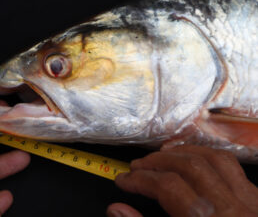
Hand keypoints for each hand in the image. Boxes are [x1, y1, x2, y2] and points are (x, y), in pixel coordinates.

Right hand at [107, 145, 257, 216]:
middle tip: (138, 166)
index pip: (168, 187)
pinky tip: (193, 160)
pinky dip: (207, 156)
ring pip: (214, 159)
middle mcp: (231, 209)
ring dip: (183, 152)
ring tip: (161, 155)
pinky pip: (232, 166)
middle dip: (157, 162)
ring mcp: (250, 202)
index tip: (124, 180)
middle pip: (189, 167)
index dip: (140, 179)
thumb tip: (117, 209)